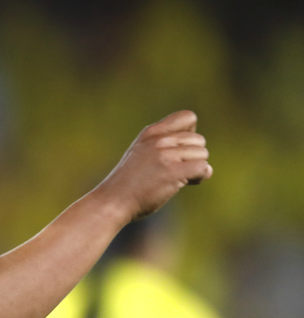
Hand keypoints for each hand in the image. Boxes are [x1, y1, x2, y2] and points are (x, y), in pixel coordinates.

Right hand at [97, 110, 211, 221]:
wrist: (113, 201)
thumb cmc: (128, 183)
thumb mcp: (141, 154)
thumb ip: (164, 147)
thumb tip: (204, 162)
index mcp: (151, 133)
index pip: (187, 117)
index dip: (191, 134)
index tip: (179, 150)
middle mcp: (159, 140)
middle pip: (199, 139)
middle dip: (195, 156)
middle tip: (179, 170)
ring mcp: (165, 155)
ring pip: (203, 154)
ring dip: (197, 168)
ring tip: (180, 178)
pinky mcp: (173, 171)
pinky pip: (203, 167)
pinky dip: (200, 177)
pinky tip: (188, 183)